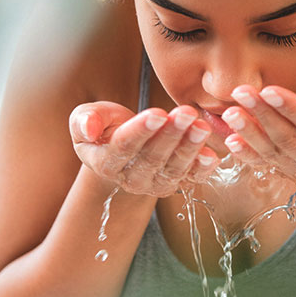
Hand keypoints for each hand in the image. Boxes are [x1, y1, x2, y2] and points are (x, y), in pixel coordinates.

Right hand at [69, 102, 217, 196]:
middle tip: (186, 113)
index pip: (123, 147)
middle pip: (152, 158)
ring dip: (190, 147)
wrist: (124, 145)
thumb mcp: (87, 118)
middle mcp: (131, 178)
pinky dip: (202, 169)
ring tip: (201, 127)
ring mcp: (156, 183)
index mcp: (105, 162)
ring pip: (174, 168)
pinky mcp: (177, 182)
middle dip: (171, 135)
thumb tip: (88, 127)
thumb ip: (84, 121)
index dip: (140, 131)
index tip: (158, 113)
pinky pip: (191, 179)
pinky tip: (211, 155)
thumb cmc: (105, 127)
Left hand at [220, 85, 295, 181]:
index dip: (292, 109)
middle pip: (289, 140)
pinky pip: (264, 162)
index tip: (270, 90)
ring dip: (249, 132)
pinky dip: (245, 152)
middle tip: (242, 93)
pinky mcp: (288, 168)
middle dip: (263, 116)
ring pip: (272, 152)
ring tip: (230, 112)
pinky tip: (229, 139)